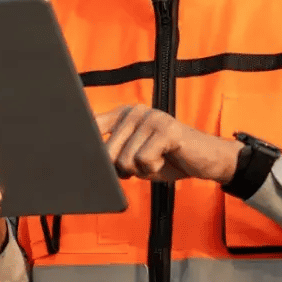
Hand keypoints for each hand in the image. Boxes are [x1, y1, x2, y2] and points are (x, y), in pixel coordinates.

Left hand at [95, 105, 241, 183]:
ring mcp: (151, 118)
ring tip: (157, 159)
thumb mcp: (134, 155)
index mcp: (123, 114)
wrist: (205, 160)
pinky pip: (143, 160)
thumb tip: (86, 159)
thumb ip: (112, 153)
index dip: (86, 145)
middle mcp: (134, 111)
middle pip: (106, 153)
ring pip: (125, 160)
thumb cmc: (166, 159)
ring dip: (141, 170)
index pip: (91, 126)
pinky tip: (165, 158)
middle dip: (123, 169)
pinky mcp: (166, 130)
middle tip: (143, 162)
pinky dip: (153, 169)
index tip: (75, 150)